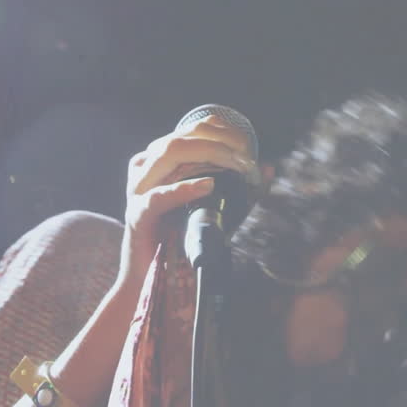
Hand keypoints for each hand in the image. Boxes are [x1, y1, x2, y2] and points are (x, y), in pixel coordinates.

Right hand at [118, 115, 267, 283]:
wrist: (152, 276)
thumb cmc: (183, 238)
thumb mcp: (217, 208)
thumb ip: (241, 189)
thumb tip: (268, 168)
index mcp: (160, 161)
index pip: (190, 131)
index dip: (221, 130)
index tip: (248, 145)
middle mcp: (146, 169)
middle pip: (181, 139)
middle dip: (219, 142)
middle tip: (247, 157)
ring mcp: (138, 190)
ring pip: (170, 155)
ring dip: (208, 156)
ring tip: (237, 165)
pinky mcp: (138, 215)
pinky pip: (158, 196)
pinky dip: (184, 188)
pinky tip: (208, 186)